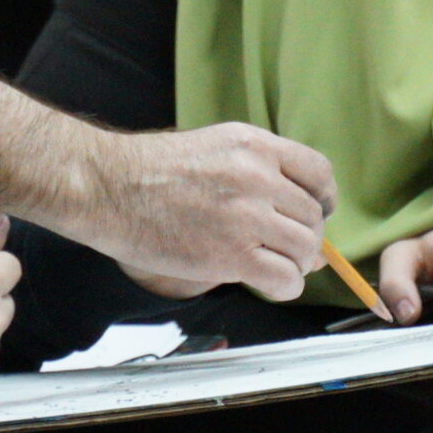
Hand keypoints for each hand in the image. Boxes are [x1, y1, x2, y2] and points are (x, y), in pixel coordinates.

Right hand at [79, 124, 335, 299]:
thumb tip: (309, 225)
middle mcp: (257, 177)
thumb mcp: (214, 150)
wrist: (109, 188)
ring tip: (270, 264)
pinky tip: (264, 282)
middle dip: (304, 238)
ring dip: (295, 264)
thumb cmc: (152, 171)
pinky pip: (285, 279)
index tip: (312, 213)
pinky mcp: (232, 255)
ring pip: (305, 250)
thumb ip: (261, 179)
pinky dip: (283, 287)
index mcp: (254, 145)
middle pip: (313, 217)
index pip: (319, 173)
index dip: (322, 199)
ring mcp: (246, 216)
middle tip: (279, 246)